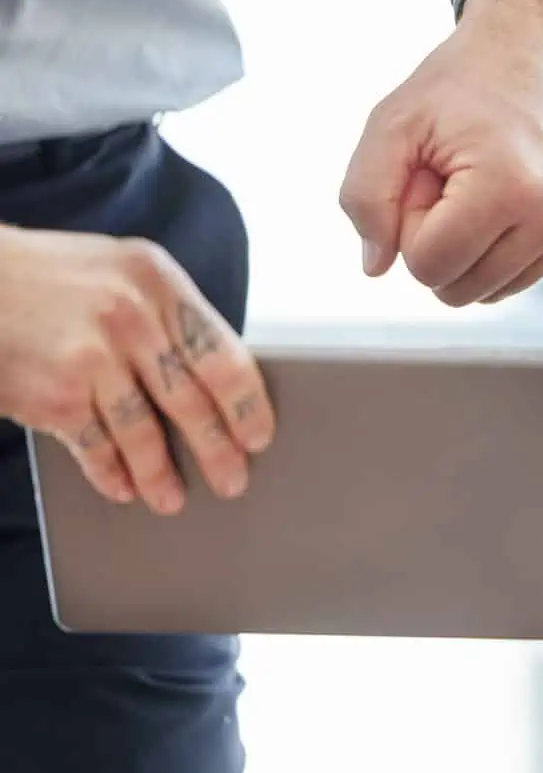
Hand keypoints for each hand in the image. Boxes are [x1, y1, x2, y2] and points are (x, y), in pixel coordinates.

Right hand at [0, 225, 273, 511]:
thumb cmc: (53, 278)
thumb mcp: (121, 273)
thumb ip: (167, 316)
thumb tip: (217, 383)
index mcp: (158, 283)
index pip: (224, 356)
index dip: (247, 406)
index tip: (259, 437)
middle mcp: (130, 318)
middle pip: (191, 401)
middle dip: (218, 451)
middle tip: (233, 480)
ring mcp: (91, 357)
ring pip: (144, 433)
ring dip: (161, 474)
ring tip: (172, 499)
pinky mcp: (54, 394)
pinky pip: (95, 446)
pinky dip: (110, 473)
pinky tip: (121, 487)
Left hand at [340, 0, 542, 306]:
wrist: (540, 46)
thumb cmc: (463, 82)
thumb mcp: (391, 123)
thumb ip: (365, 197)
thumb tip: (376, 266)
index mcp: (509, 187)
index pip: (429, 267)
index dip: (412, 225)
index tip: (429, 176)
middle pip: (464, 290)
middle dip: (443, 242)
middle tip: (453, 181)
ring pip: (498, 290)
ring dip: (476, 247)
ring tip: (483, 187)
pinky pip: (531, 272)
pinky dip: (511, 244)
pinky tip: (514, 194)